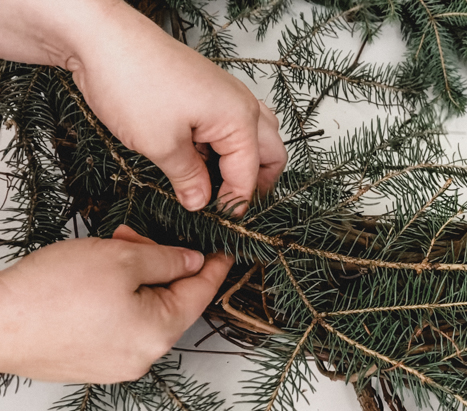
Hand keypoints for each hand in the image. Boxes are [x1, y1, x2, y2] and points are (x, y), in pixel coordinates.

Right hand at [0, 225, 232, 382]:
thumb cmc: (52, 293)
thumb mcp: (121, 258)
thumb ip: (167, 259)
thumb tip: (193, 262)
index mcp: (159, 332)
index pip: (201, 294)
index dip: (215, 267)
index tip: (225, 251)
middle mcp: (143, 356)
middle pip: (170, 300)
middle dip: (158, 262)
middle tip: (135, 236)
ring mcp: (116, 363)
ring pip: (144, 309)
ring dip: (135, 275)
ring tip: (110, 249)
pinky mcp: (92, 361)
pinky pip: (120, 323)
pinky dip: (118, 296)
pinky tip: (97, 276)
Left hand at [1, 0, 287, 213]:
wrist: (103, 39)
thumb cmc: (133, 82)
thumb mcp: (161, 145)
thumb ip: (188, 179)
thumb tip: (201, 202)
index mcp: (239, 118)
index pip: (249, 175)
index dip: (235, 204)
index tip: (218, 222)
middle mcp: (241, 104)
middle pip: (270, 154)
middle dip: (256, 184)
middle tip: (230, 205)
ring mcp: (227, 94)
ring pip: (257, 136)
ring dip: (246, 162)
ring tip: (220, 183)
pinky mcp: (209, 90)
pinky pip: (234, 123)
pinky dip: (229, 144)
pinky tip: (202, 158)